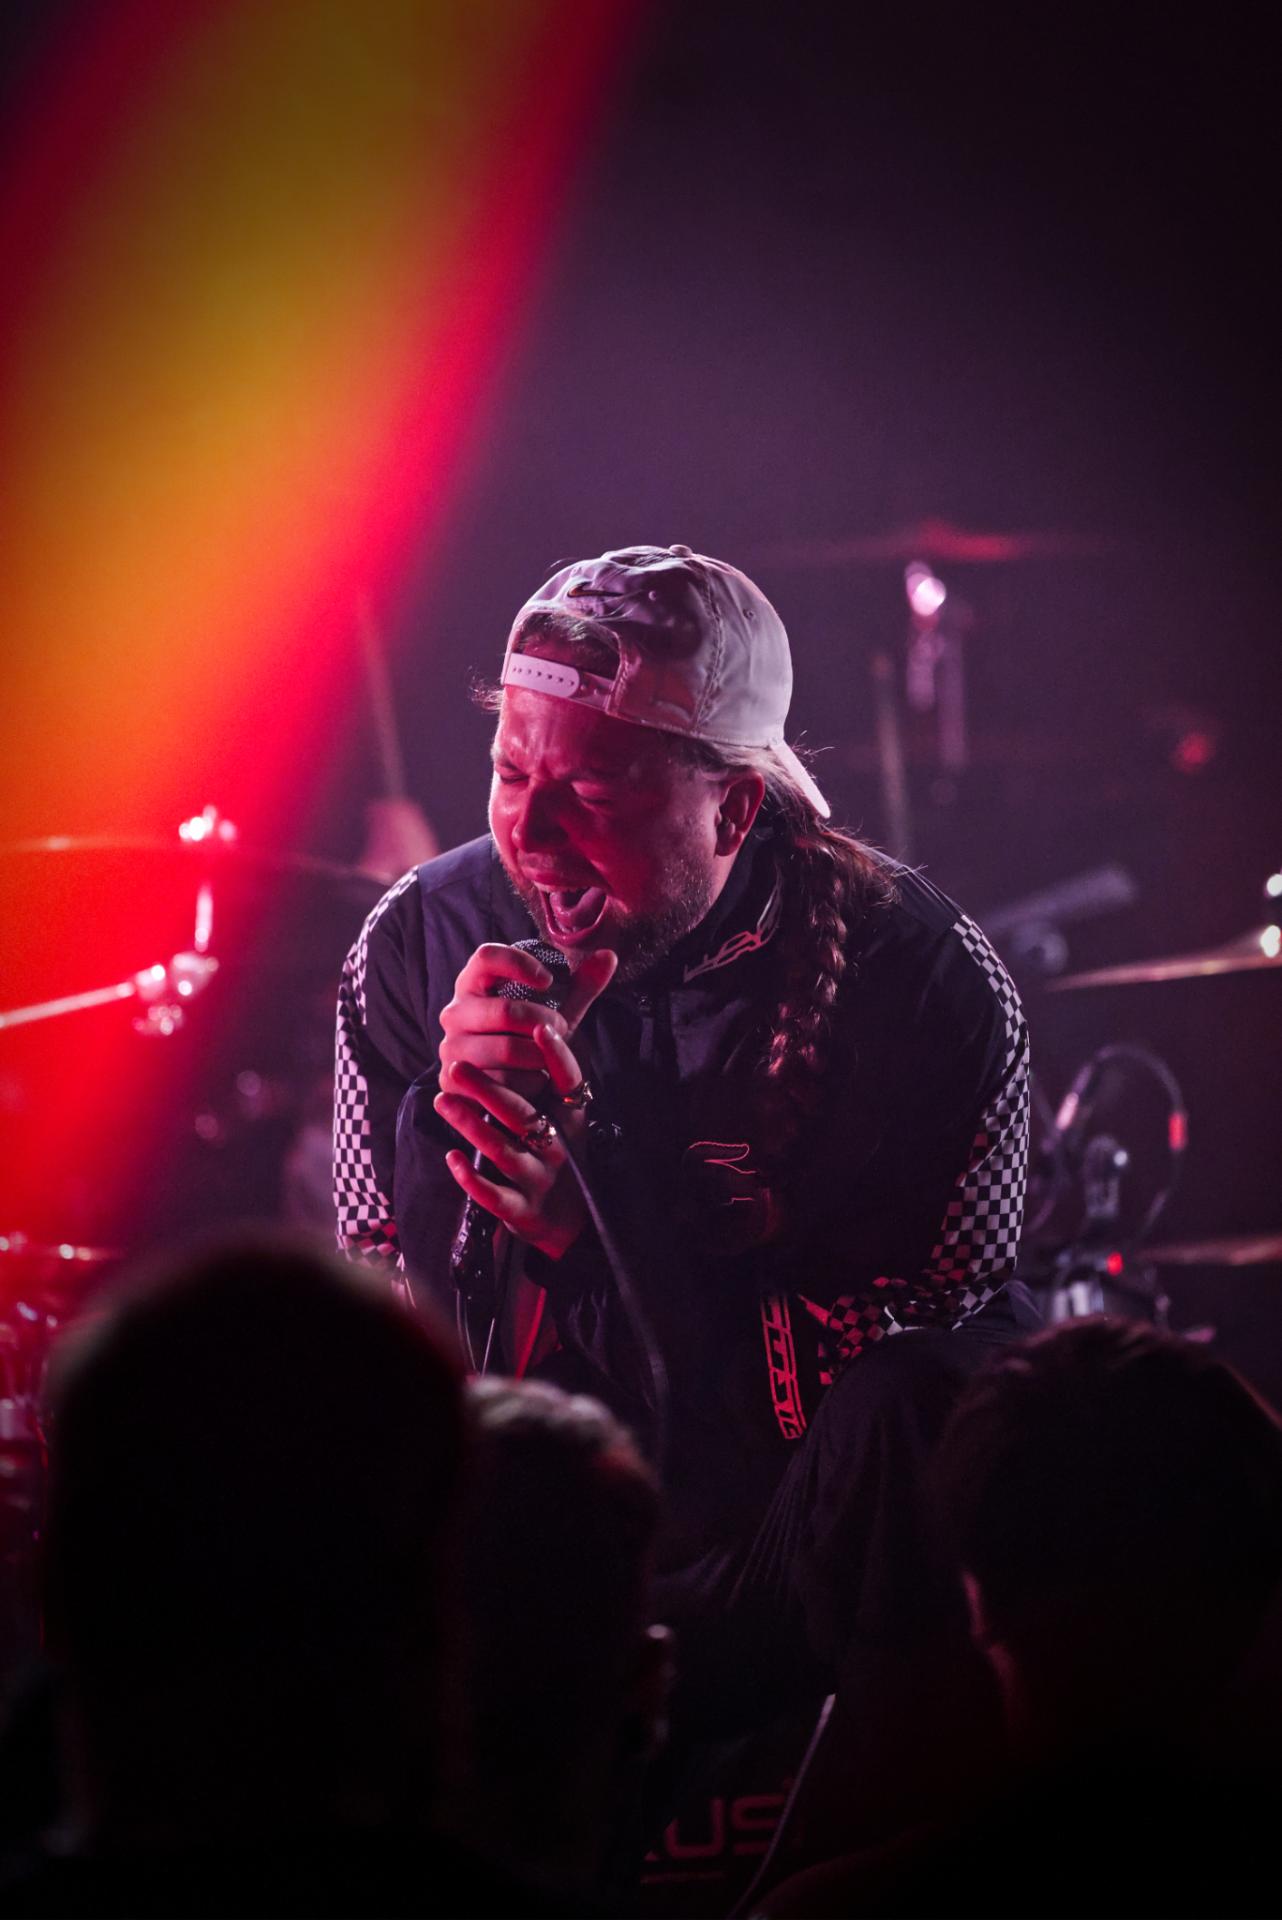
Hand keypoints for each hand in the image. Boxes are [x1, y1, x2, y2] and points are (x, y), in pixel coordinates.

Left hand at [433, 1024, 595, 1259]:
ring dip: (471, 1125)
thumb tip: (538, 1026)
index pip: (569, 1083)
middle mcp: (558, 1148)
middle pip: (522, 1114)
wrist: (570, 1223)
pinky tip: (451, 1158)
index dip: (556, 1056)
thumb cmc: (559, 1155)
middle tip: (455, 1065)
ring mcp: (539, 1180)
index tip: (540, 1027)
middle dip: (488, 1089)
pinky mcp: (522, 1211)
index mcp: (570, 1120)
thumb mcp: (566, 1119)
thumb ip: (553, 1080)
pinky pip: (495, 1196)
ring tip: (441, 1101)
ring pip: (503, 1150)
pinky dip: (472, 1179)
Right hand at [438, 942, 615, 1096]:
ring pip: (506, 1050)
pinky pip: (500, 1083)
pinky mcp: (451, 1080)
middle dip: (545, 1023)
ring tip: (550, 1058)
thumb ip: (580, 985)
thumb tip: (610, 956)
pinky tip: (535, 1080)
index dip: (519, 964)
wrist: (501, 1084)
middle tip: (562, 1031)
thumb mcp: (554, 1010)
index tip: (549, 981)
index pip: (486, 956)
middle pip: (506, 1011)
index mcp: (473, 983)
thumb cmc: (528, 1036)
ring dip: (540, 1057)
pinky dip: (527, 1084)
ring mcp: (450, 1046)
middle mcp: (455, 1011)